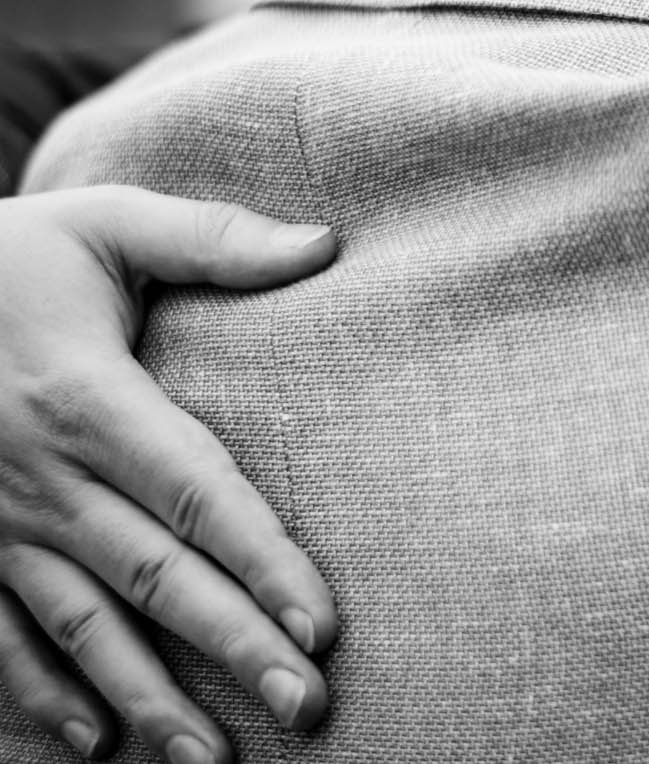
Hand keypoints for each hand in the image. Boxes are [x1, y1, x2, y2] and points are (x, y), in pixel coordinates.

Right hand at [0, 188, 338, 761]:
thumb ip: (212, 238)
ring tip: (214, 758)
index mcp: (90, 399)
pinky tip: (95, 744)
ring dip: (147, 698)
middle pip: (155, 576)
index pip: (198, 493)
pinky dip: (40, 696)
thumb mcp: (103, 224)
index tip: (325, 625)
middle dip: (233, 646)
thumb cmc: (6, 255)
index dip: (265, 561)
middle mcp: (42, 476)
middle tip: (306, 709)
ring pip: (80, 626)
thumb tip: (329, 242)